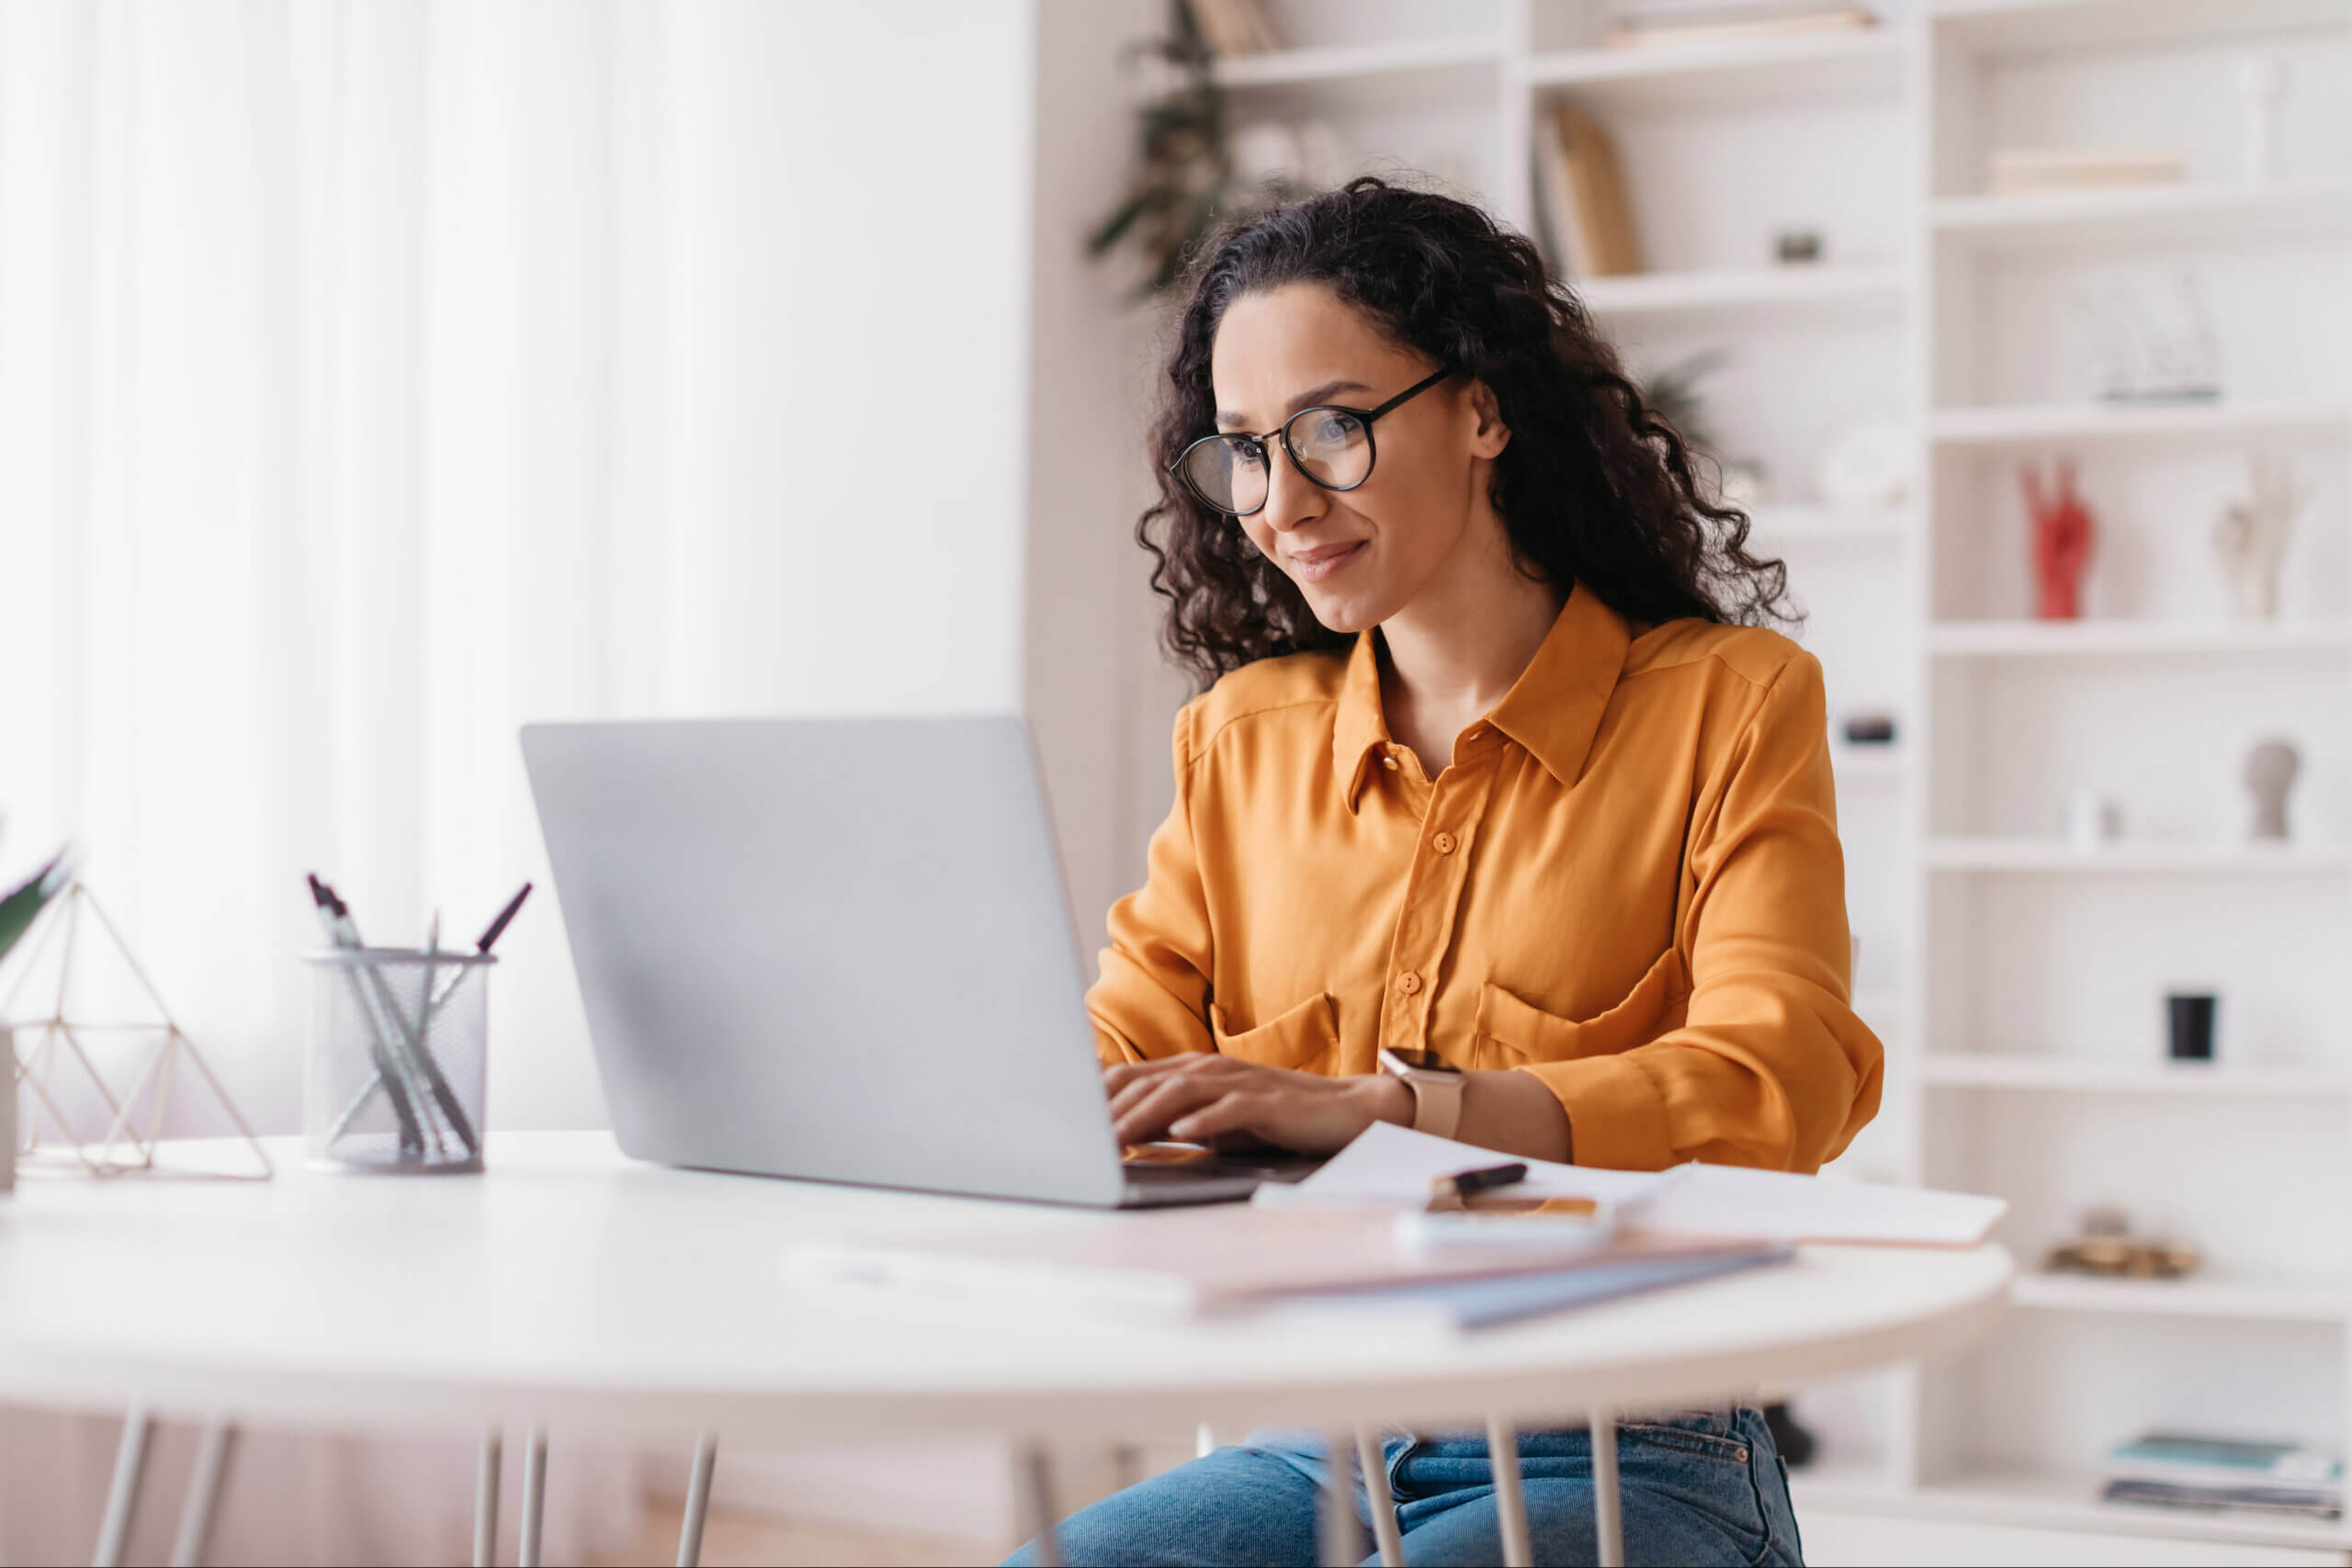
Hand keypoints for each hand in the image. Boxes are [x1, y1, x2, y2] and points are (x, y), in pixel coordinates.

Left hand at [1104, 1054, 1413, 1154]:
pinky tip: (1179, 1134)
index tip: (1061, 1123)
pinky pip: (1229, 1109)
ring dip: (1142, 1116)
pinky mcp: (1267, 1101)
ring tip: (1113, 1138)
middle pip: (1146, 1082)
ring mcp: (1239, 1082)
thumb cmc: (1274, 1118)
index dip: (1094, 1100)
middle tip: (1074, 1139)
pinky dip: (1202, 1120)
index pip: (1130, 1078)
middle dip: (1107, 1111)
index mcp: (1191, 1070)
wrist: (1344, 1112)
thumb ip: (1171, 1119)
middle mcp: (1209, 1069)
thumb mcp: (1213, 1120)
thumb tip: (1119, 1134)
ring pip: (1179, 1092)